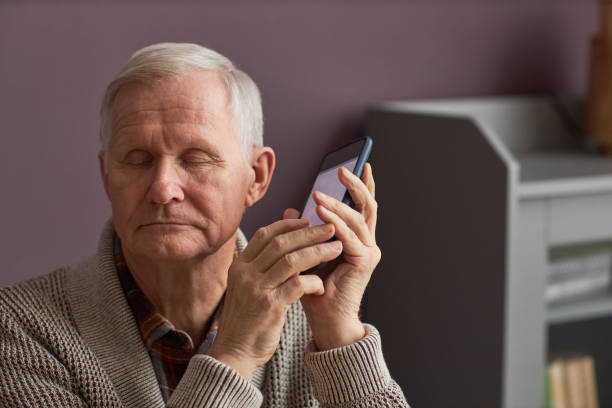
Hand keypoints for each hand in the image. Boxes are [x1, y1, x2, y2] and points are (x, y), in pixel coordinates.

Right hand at [207, 218, 342, 379]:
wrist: (235, 351)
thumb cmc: (246, 317)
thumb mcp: (247, 285)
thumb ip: (262, 263)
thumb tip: (282, 241)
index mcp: (240, 265)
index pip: (265, 234)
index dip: (288, 224)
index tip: (307, 220)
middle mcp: (246, 273)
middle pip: (281, 243)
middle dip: (309, 233)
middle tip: (330, 228)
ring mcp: (257, 289)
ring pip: (292, 260)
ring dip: (318, 252)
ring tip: (336, 248)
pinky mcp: (271, 306)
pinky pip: (298, 285)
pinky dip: (313, 281)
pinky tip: (321, 284)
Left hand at [285, 162, 379, 350]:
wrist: (326, 320)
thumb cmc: (316, 290)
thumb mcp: (308, 254)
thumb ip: (305, 232)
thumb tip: (291, 211)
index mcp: (357, 240)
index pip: (361, 207)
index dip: (361, 186)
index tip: (357, 166)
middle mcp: (367, 243)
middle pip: (367, 206)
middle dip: (356, 186)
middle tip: (342, 171)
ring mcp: (369, 252)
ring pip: (357, 218)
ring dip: (337, 204)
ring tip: (319, 194)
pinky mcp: (364, 261)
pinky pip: (349, 236)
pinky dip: (335, 222)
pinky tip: (321, 212)